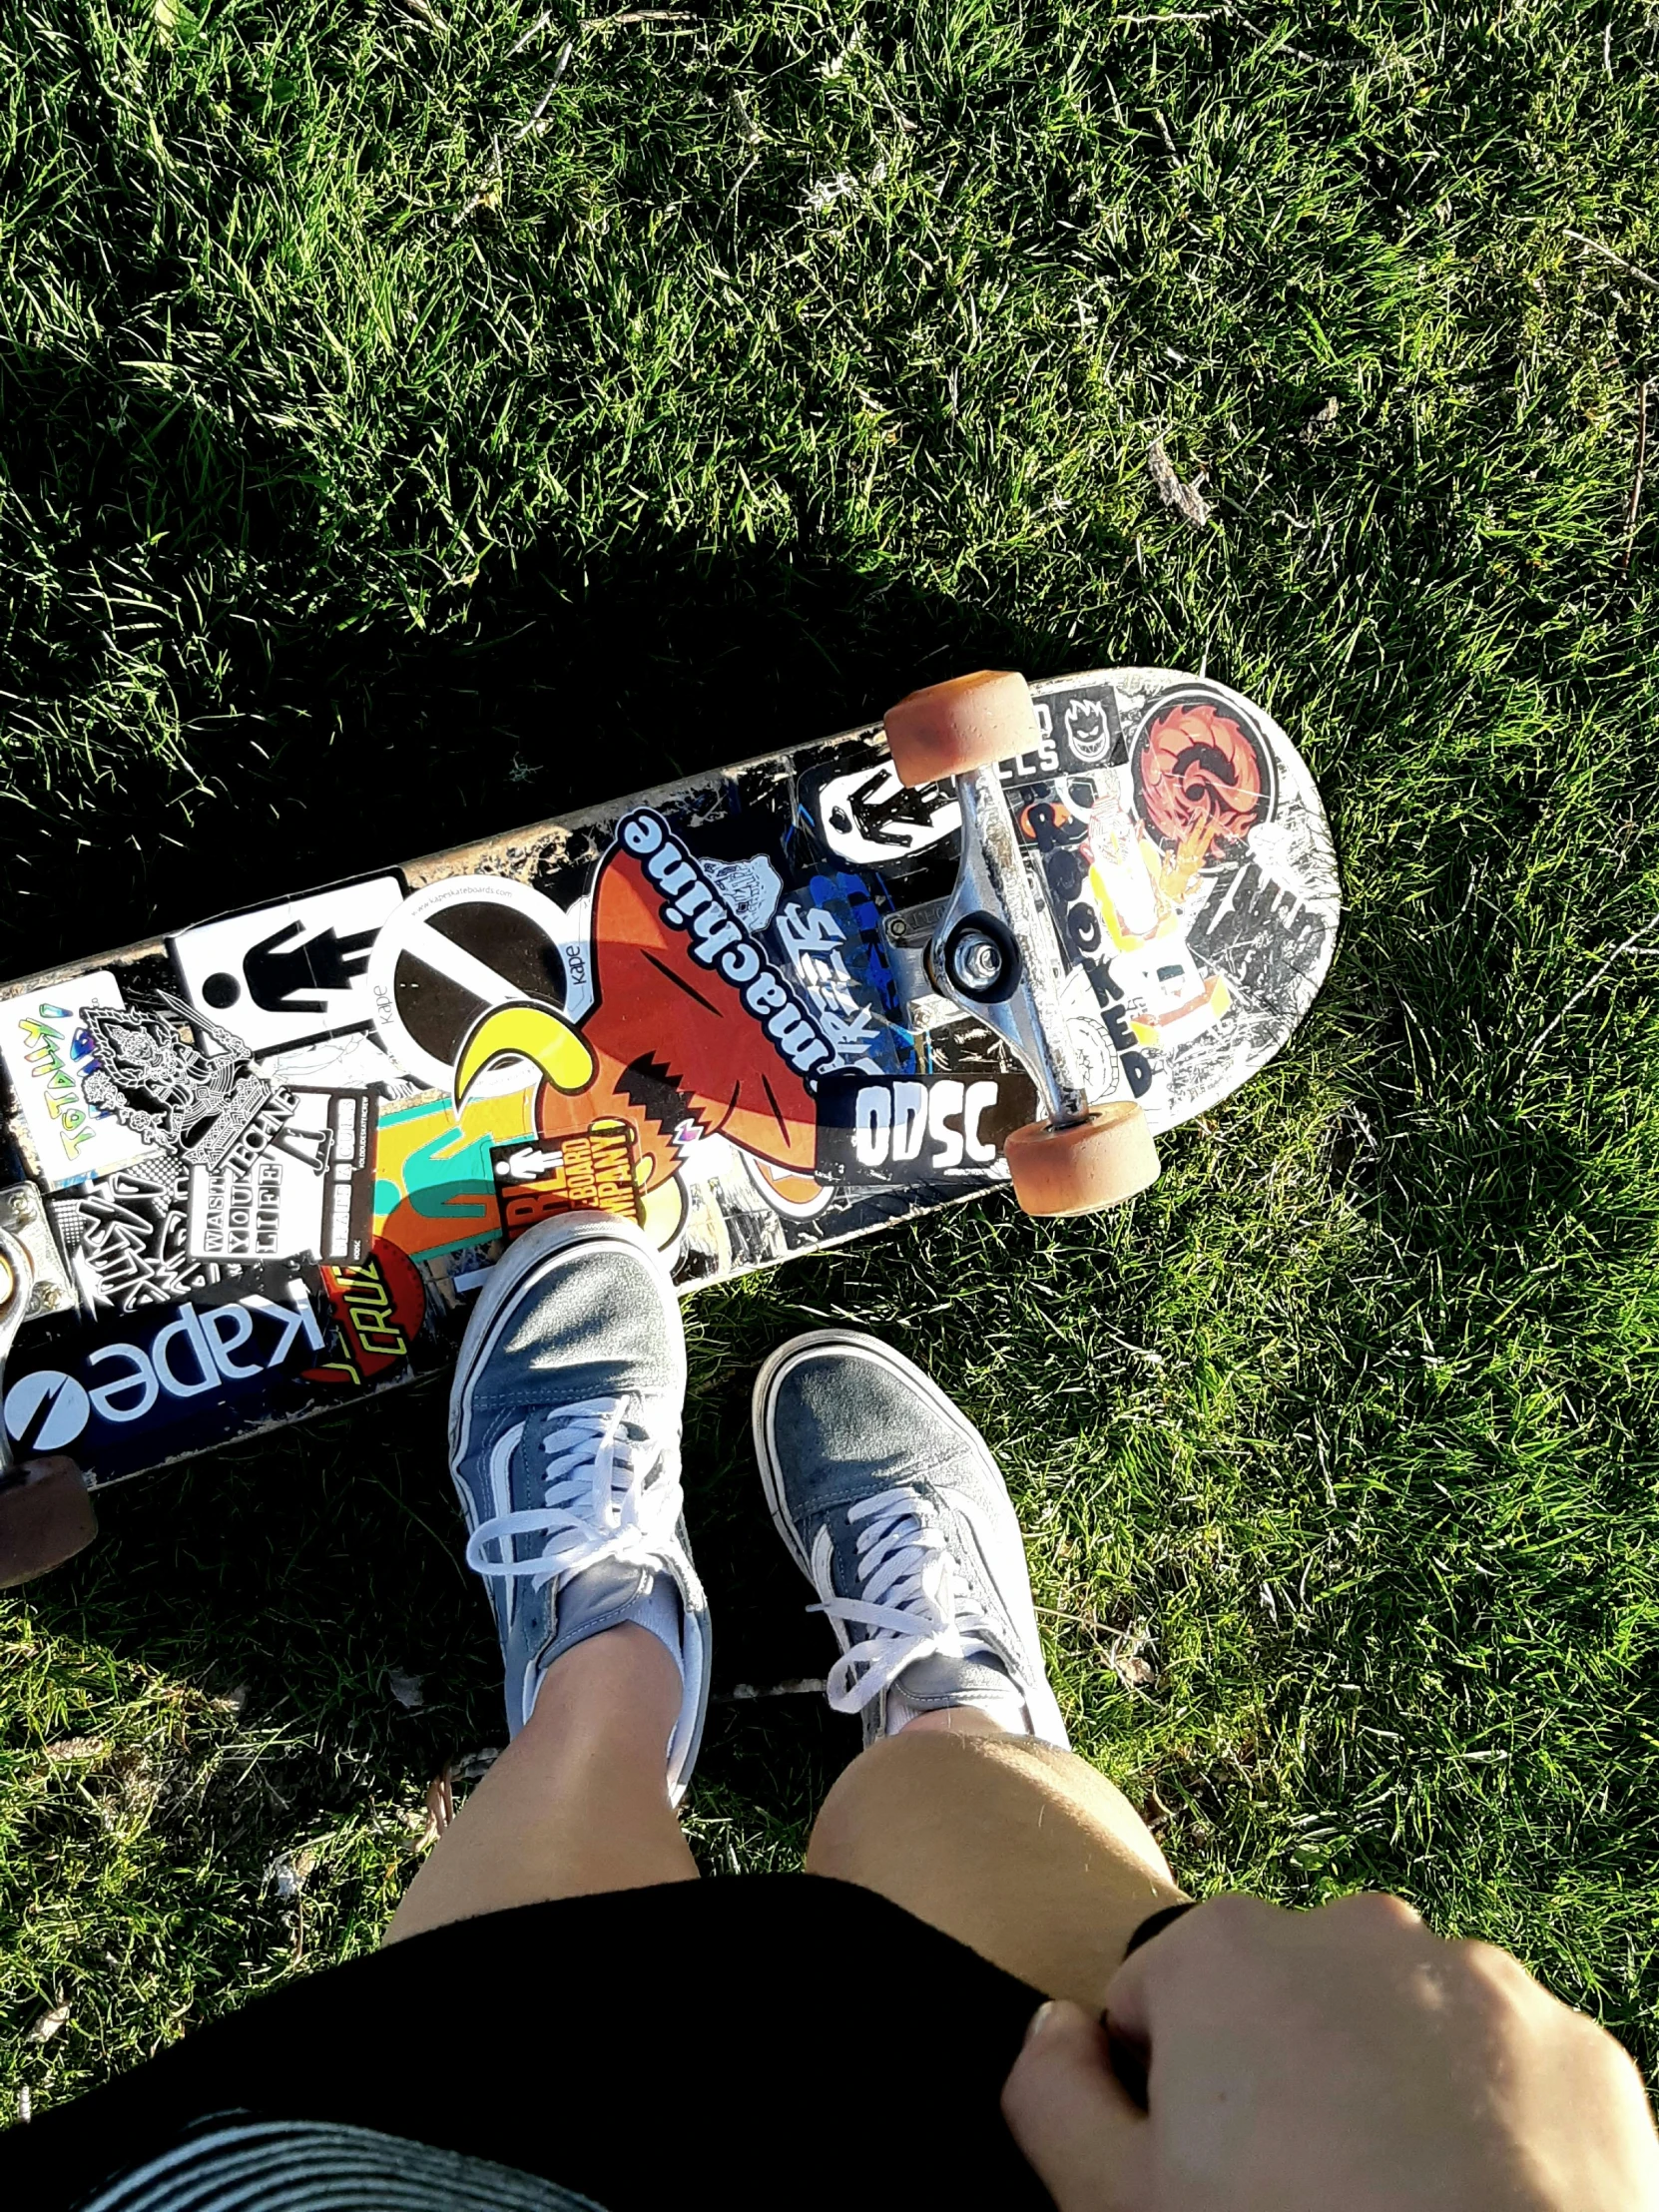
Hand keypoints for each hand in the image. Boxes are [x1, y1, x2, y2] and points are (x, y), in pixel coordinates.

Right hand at [1001, 1891, 1658, 2210]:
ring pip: (1403, 2023)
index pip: (1157, 2002)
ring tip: (1392, 2203)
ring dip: (1388, 2087)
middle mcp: (1355, 1931)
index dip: (1164, 2096)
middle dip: (1281, 2074)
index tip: (1200, 2172)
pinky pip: (1507, 2069)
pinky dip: (1490, 2124)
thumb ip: (1051, 2096)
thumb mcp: (1115, 2207)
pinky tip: (1473, 2202)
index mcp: (1226, 1952)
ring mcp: (1481, 1982)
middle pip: (1285, 2000)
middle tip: (1295, 2194)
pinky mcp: (1577, 2047)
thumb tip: (1049, 2028)